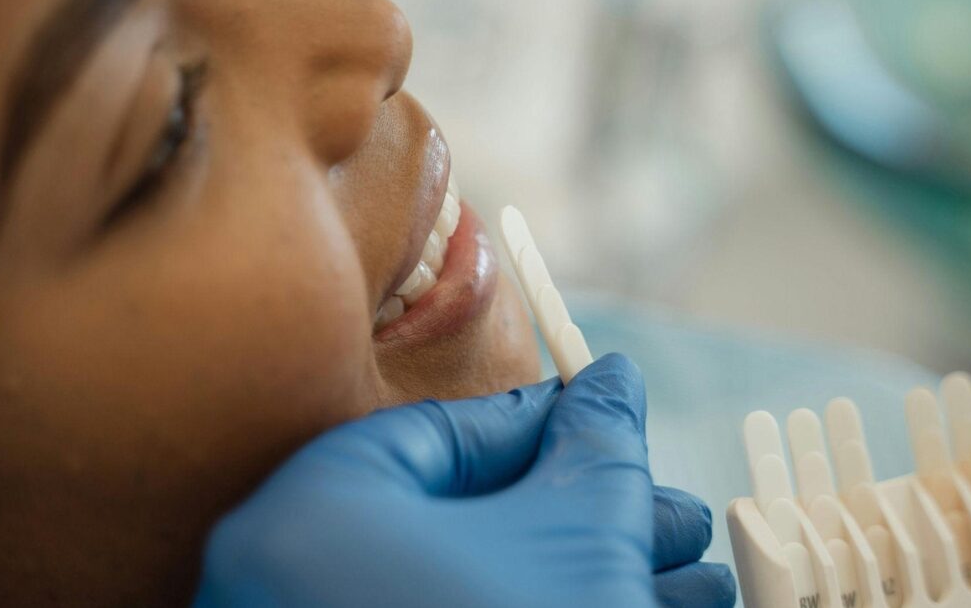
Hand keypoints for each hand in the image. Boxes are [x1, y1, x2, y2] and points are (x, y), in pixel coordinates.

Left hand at [194, 354, 734, 606]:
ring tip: (684, 580)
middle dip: (584, 514)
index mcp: (309, 521)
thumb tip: (614, 383)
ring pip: (464, 591)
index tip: (603, 417)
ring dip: (578, 576)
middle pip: (460, 521)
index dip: (536, 421)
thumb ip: (594, 450)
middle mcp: (286, 588)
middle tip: (665, 515)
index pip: (434, 436)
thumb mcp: (575, 543)